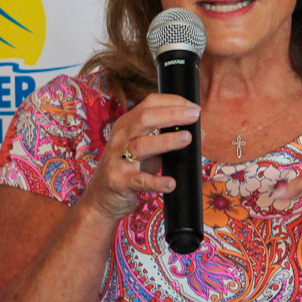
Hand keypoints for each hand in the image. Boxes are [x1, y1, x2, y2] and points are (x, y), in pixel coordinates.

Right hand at [83, 93, 197, 222]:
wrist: (100, 199)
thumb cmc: (127, 169)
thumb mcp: (145, 151)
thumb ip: (168, 141)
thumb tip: (201, 134)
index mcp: (127, 124)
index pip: (150, 103)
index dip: (173, 102)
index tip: (194, 108)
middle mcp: (121, 138)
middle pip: (145, 118)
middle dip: (172, 114)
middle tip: (195, 116)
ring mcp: (118, 159)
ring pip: (142, 145)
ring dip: (166, 141)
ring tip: (187, 138)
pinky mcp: (119, 182)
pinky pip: (140, 180)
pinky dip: (156, 181)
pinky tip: (170, 183)